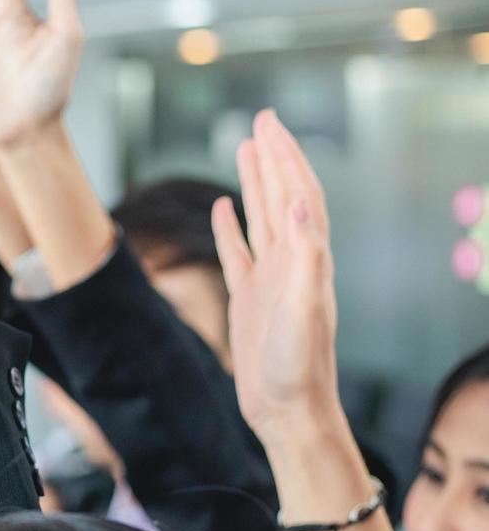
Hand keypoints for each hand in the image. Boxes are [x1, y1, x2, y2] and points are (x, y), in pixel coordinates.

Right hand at [213, 109, 338, 441]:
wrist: (288, 411)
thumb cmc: (298, 367)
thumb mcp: (305, 309)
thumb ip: (306, 257)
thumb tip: (300, 204)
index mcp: (307, 260)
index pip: (298, 194)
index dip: (287, 158)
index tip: (272, 126)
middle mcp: (292, 263)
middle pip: (282, 196)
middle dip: (274, 156)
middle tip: (262, 119)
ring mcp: (270, 279)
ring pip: (260, 217)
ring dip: (255, 181)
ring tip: (245, 146)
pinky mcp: (249, 299)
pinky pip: (239, 251)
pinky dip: (231, 226)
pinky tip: (224, 207)